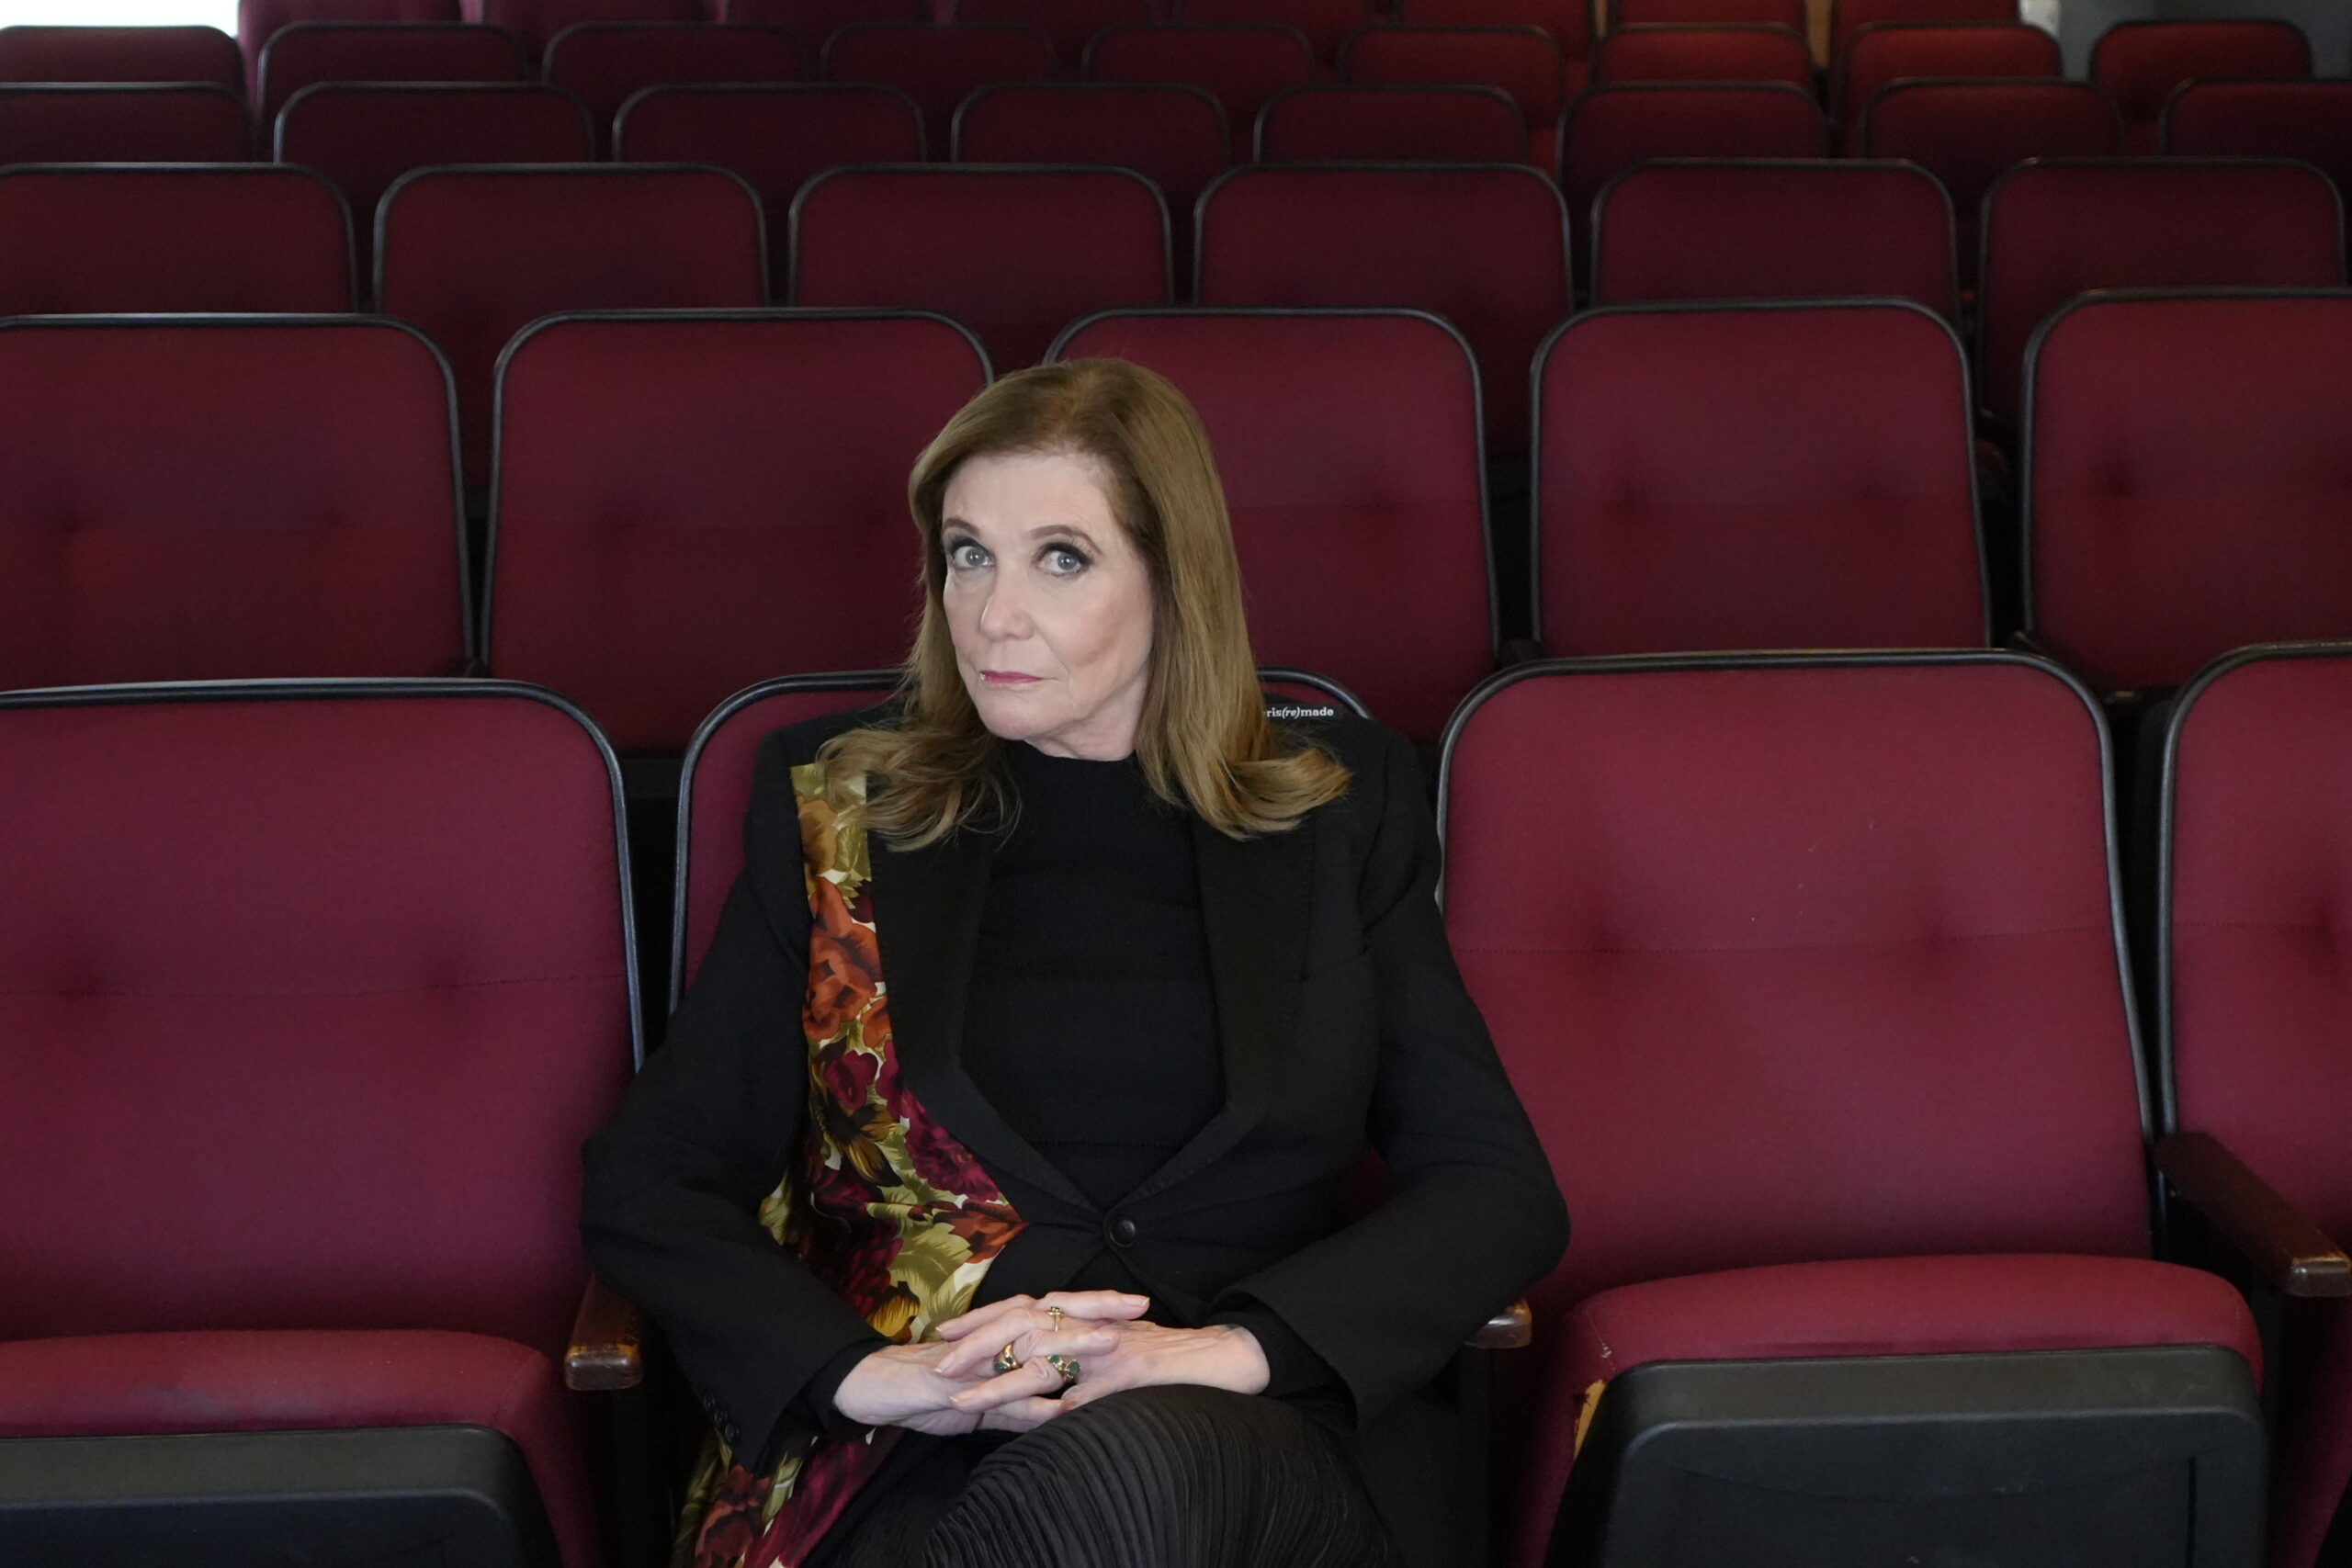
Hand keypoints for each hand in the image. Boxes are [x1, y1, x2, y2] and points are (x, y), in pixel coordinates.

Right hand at [833, 1291, 1149, 1435]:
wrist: (879, 1389)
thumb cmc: (935, 1389)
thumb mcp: (989, 1400)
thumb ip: (1025, 1404)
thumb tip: (1064, 1410)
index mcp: (1005, 1334)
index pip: (1058, 1313)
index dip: (1097, 1307)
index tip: (1139, 1305)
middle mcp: (996, 1336)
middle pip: (1054, 1316)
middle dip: (1098, 1310)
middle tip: (1140, 1306)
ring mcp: (978, 1357)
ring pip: (1031, 1347)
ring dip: (1071, 1346)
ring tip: (1110, 1343)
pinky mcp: (957, 1382)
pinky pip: (998, 1393)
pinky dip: (1029, 1404)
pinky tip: (1058, 1409)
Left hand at [947, 1319, 1271, 1421]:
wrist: (1230, 1355)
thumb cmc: (1178, 1363)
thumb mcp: (1123, 1362)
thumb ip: (1088, 1379)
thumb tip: (1057, 1404)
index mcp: (1087, 1322)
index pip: (1025, 1314)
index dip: (984, 1323)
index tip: (945, 1334)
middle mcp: (1093, 1328)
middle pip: (1022, 1328)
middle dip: (976, 1345)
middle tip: (938, 1363)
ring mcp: (1111, 1349)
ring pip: (1044, 1360)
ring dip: (999, 1381)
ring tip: (961, 1398)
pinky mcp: (1133, 1371)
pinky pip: (1089, 1391)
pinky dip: (1059, 1406)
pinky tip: (1031, 1422)